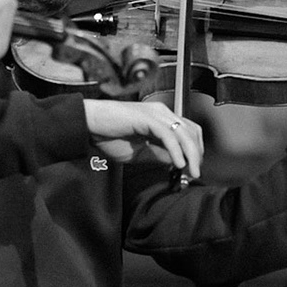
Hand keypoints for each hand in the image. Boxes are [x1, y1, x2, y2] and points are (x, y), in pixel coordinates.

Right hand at [82, 100, 203, 177]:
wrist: (89, 124)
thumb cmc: (109, 136)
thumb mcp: (139, 153)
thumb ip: (159, 155)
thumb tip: (178, 163)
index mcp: (161, 118)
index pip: (189, 131)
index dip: (195, 150)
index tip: (193, 168)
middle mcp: (162, 113)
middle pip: (191, 131)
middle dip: (196, 154)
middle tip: (195, 173)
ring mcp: (156, 114)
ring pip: (184, 133)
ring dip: (190, 154)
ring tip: (190, 171)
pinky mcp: (147, 118)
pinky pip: (168, 136)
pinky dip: (176, 151)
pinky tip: (177, 164)